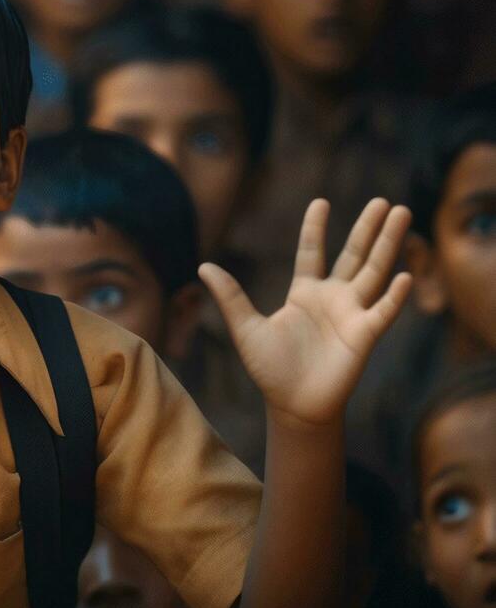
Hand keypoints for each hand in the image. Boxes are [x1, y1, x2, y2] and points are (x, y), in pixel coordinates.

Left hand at [200, 198, 412, 428]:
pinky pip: (382, 311)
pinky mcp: (364, 336)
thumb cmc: (270, 369)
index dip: (315, 228)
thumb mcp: (246, 328)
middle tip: (383, 201)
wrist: (293, 406)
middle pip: (354, 255)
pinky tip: (404, 275)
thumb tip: (204, 267)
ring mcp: (352, 314)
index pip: (312, 252)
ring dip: (389, 245)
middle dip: (369, 229)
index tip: (321, 201)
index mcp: (304, 294)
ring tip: (402, 213)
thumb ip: (230, 297)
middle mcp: (333, 299)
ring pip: (375, 272)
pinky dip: (394, 295)